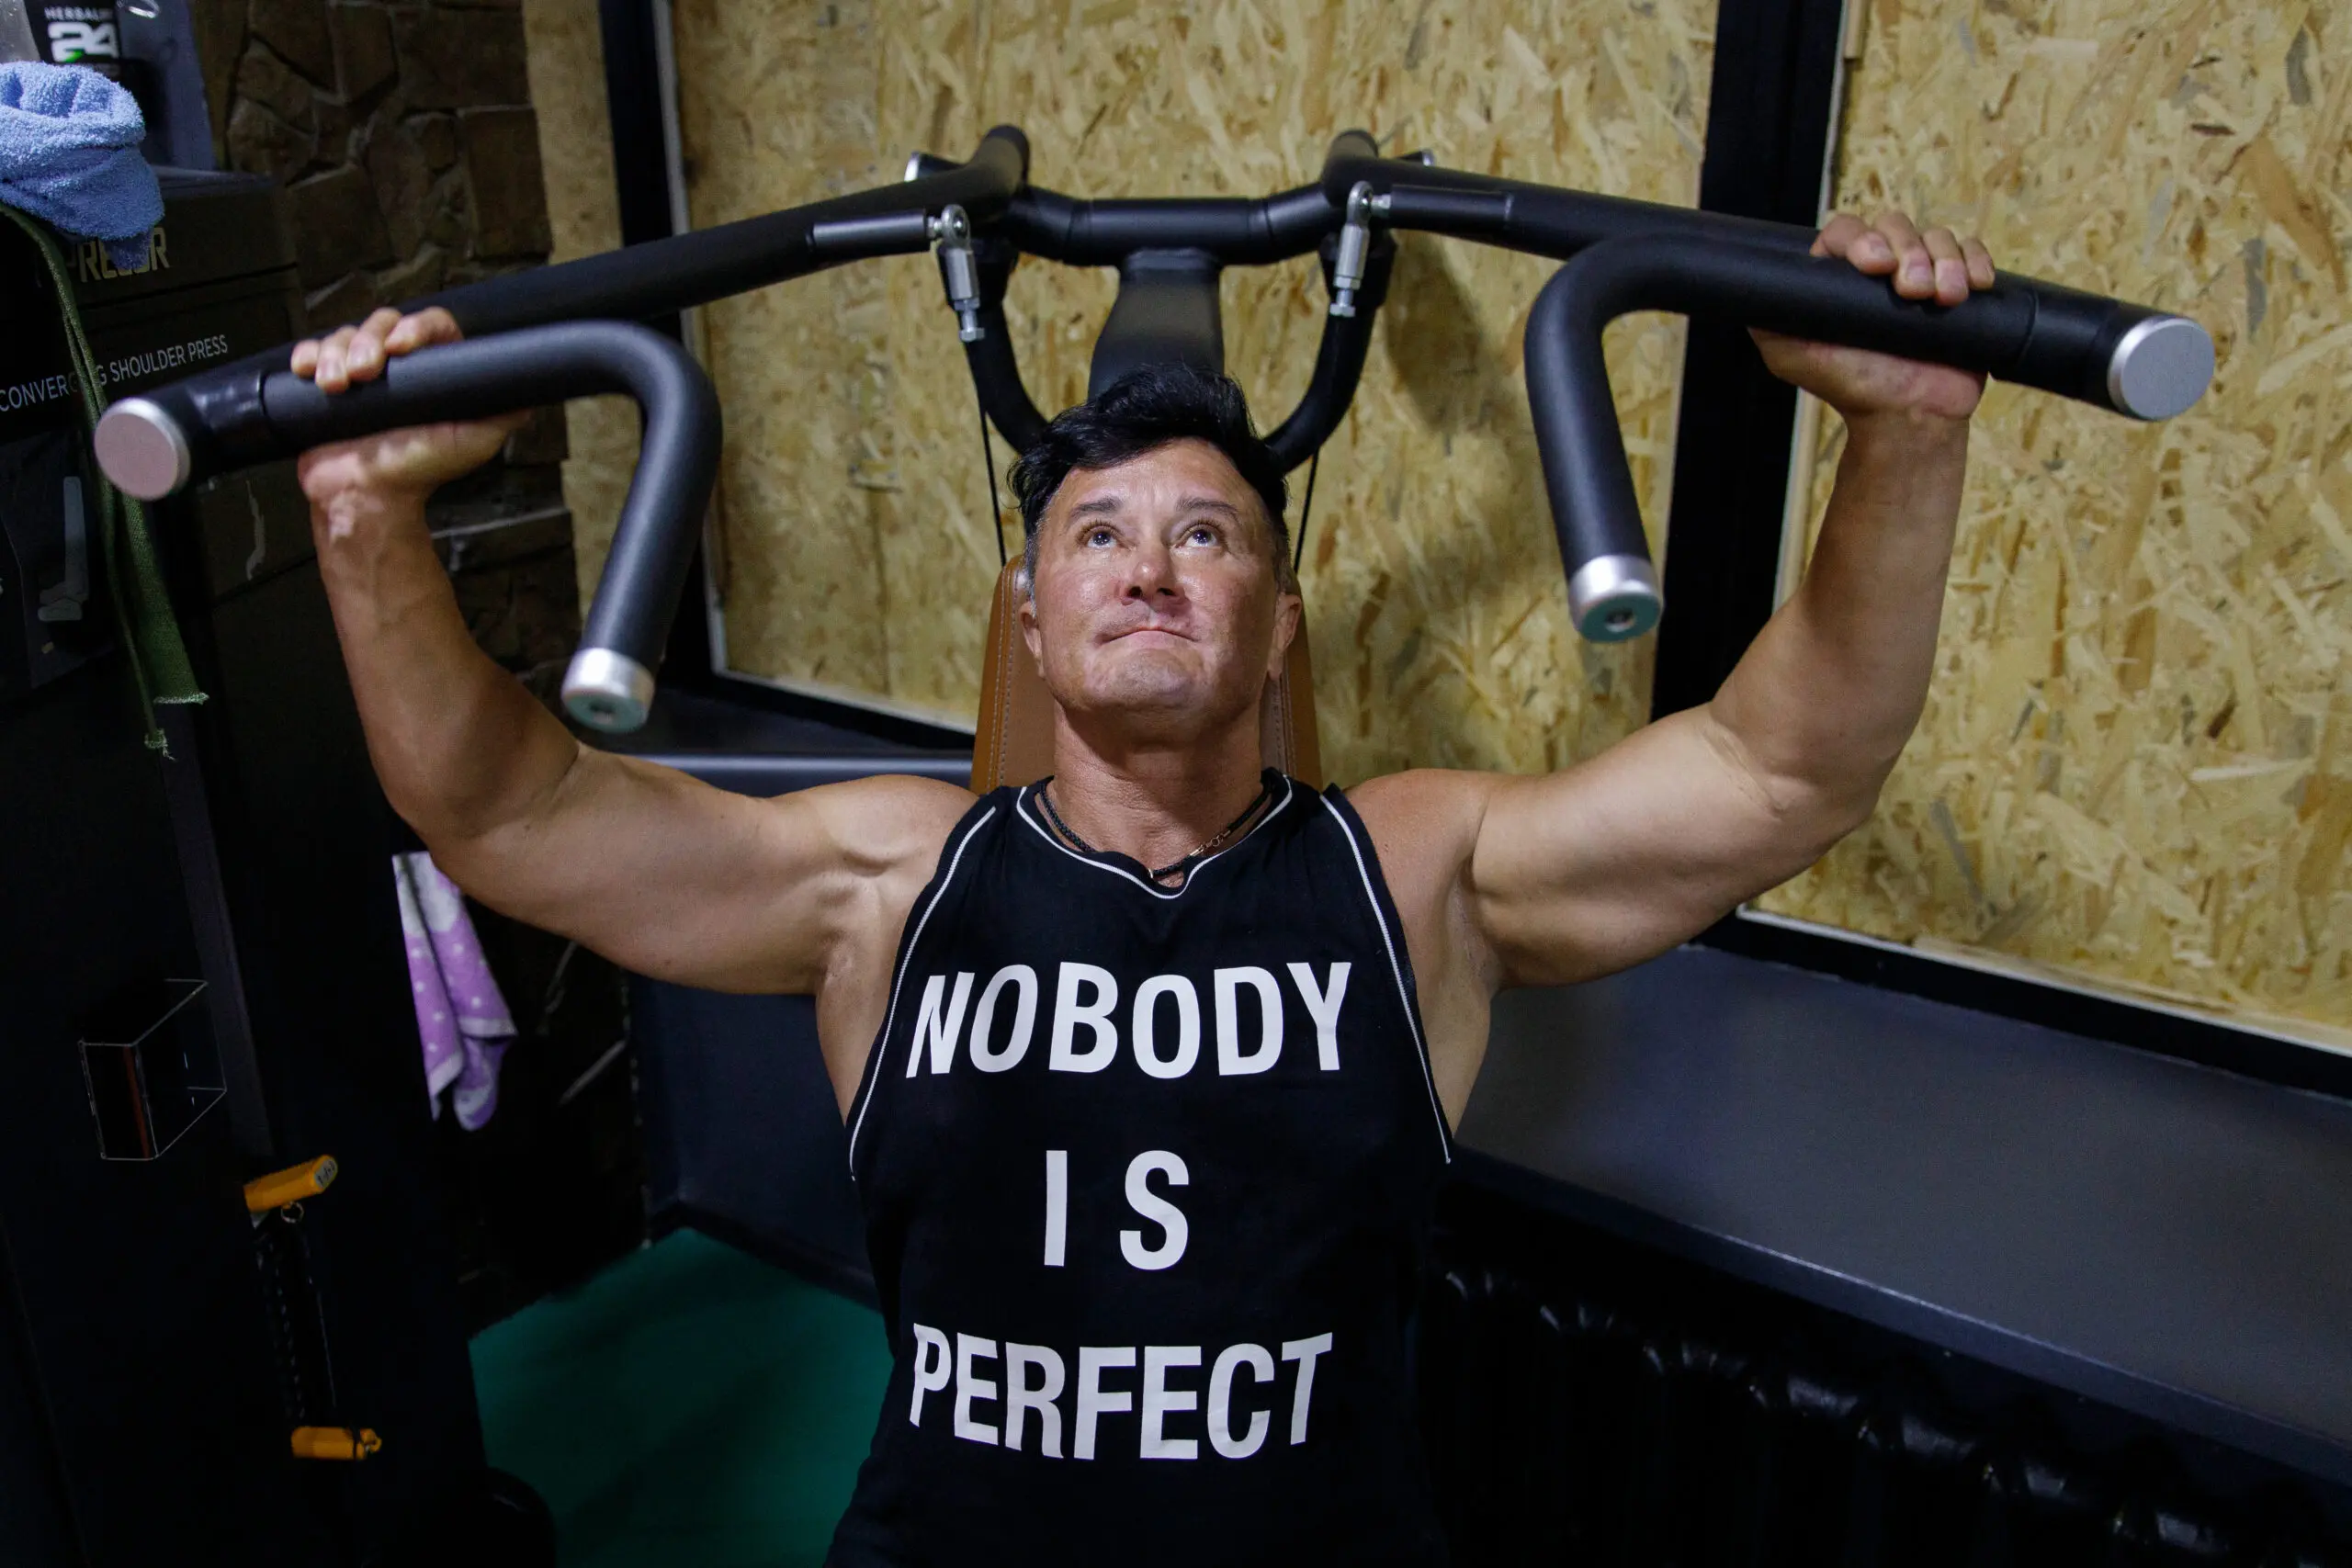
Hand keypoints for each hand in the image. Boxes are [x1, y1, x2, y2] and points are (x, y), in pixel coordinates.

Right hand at [292, 307, 524, 516]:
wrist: (370, 495)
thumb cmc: (421, 470)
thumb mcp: (475, 441)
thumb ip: (503, 413)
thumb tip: (530, 388)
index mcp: (435, 371)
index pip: (431, 325)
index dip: (416, 326)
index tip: (402, 347)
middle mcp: (399, 367)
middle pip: (382, 322)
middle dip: (369, 341)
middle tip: (366, 373)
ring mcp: (361, 373)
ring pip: (346, 335)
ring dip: (338, 353)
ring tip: (338, 386)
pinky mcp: (327, 383)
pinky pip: (314, 351)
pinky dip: (308, 355)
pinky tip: (309, 371)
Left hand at [1751, 210, 1997, 425]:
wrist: (1905, 417)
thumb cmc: (1850, 386)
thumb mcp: (1789, 354)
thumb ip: (1767, 318)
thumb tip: (1746, 286)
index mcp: (1840, 278)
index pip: (1848, 232)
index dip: (1864, 240)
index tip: (1874, 265)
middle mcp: (1881, 271)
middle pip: (1895, 225)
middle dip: (1908, 251)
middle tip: (1911, 291)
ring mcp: (1922, 275)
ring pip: (1936, 236)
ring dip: (1944, 261)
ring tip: (1943, 298)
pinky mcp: (1958, 286)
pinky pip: (1972, 252)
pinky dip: (1975, 262)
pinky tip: (1973, 286)